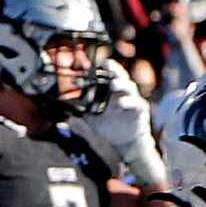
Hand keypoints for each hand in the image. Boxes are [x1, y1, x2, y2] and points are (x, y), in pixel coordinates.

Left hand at [68, 65, 164, 186]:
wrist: (124, 142)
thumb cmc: (109, 127)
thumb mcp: (92, 119)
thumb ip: (81, 112)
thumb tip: (65, 111)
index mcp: (110, 91)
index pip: (105, 76)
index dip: (98, 70)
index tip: (90, 66)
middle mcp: (121, 92)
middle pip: (119, 75)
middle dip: (113, 69)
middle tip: (107, 64)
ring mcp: (131, 99)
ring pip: (128, 86)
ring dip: (121, 84)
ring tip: (114, 84)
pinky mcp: (139, 109)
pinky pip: (136, 103)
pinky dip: (130, 102)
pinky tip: (122, 103)